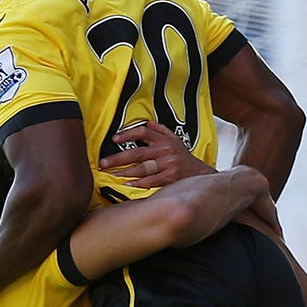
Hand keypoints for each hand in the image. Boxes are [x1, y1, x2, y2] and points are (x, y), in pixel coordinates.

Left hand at [99, 120, 213, 188]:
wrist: (202, 174)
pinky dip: (138, 183)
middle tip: (104, 163)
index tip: (114, 139)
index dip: (127, 134)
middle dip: (118, 158)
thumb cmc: (185, 159)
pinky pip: (151, 181)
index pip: (143, 131)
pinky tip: (128, 184)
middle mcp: (165, 150)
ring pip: (142, 168)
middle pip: (137, 152)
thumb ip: (161, 130)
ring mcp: (168, 164)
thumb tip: (147, 122)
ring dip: (125, 172)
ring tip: (113, 175)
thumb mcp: (175, 140)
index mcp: (164, 140)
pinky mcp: (170, 177)